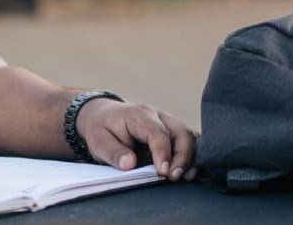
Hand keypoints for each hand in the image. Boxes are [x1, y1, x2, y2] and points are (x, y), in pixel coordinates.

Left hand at [75, 99, 197, 181]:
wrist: (104, 117)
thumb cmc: (102, 129)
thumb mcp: (98, 141)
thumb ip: (113, 152)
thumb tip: (130, 164)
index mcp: (140, 115)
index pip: (158, 133)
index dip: (163, 153)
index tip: (162, 173)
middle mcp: (159, 116)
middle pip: (181, 133)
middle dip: (182, 157)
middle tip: (173, 178)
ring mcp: (169, 123)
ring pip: (190, 137)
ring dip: (191, 158)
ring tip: (186, 178)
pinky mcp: (173, 132)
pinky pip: (190, 142)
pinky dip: (194, 157)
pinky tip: (191, 174)